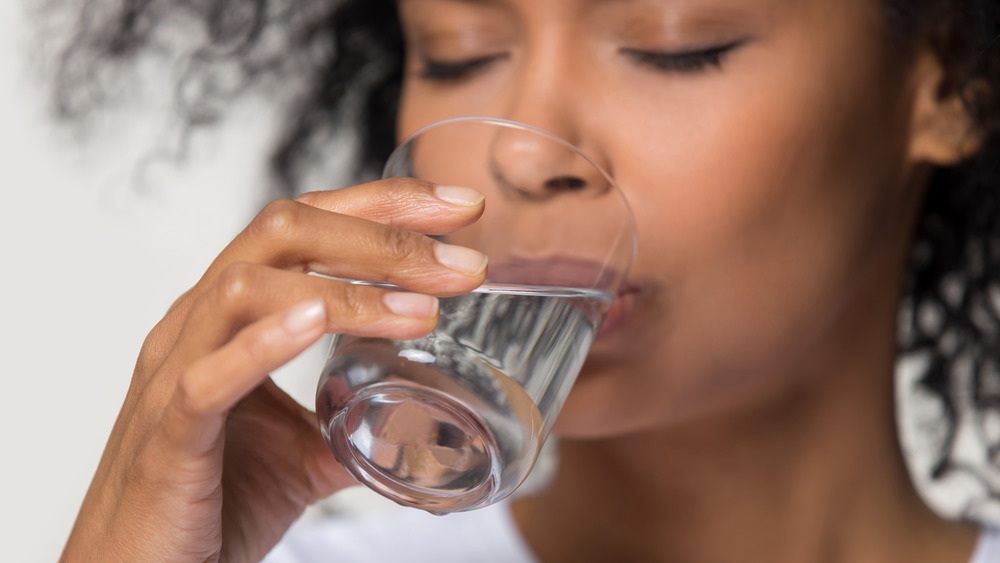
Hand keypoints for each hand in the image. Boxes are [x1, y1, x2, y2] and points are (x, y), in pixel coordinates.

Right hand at [60, 179, 486, 561]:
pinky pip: (206, 375)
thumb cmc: (210, 500)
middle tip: (463, 265)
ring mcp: (175, 371)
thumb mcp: (305, 450)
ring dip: (347, 291)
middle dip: (383, 237)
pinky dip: (265, 343)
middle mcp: (199, 324)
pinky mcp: (168, 433)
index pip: (306, 224)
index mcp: (230, 314)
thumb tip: (425, 415)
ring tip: (423, 312)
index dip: (383, 205)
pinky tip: (317, 322)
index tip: (460, 209)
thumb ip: (359, 420)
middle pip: (283, 231)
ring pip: (247, 288)